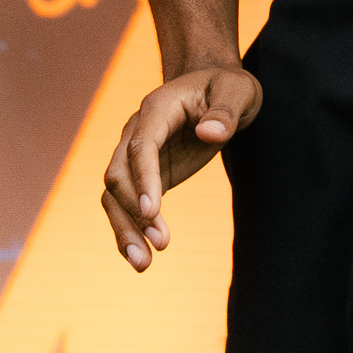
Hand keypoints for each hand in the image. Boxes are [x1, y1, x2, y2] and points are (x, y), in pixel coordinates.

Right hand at [101, 63, 261, 270]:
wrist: (215, 88)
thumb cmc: (227, 87)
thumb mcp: (237, 90)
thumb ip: (225, 111)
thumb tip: (209, 134)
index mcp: (157, 108)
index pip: (141, 145)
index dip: (143, 178)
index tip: (153, 212)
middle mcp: (137, 131)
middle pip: (118, 174)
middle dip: (132, 212)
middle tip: (159, 245)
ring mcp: (137, 154)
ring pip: (115, 194)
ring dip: (124, 229)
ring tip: (144, 264)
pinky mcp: (145, 175)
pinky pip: (127, 204)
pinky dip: (129, 230)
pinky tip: (140, 258)